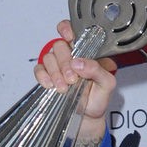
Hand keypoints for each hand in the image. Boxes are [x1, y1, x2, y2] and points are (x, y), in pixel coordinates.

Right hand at [34, 19, 117, 135]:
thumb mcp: (107, 85)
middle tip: (72, 79)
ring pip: (49, 58)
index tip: (68, 37)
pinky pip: (39, 70)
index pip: (72, 30)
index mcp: (85, 51)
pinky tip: (51, 85)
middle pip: (59, 46)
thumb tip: (78, 63)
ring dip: (56, 73)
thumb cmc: (99, 98)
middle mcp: (70, 55)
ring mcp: (58, 65)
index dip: (67, 29)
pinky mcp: (48, 76)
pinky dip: (43, 77)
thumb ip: (97, 70)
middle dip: (64, 63)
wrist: (89, 117)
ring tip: (64, 87)